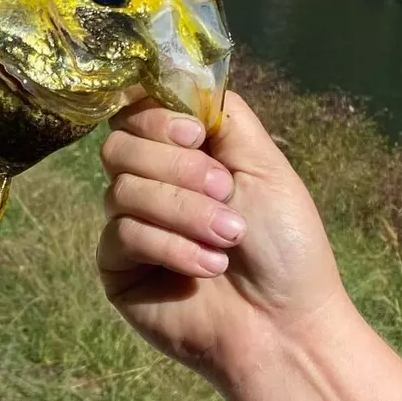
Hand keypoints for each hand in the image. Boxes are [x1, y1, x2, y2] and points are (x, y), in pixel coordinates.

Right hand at [97, 91, 349, 386]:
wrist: (284, 325)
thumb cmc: (285, 246)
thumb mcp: (266, 165)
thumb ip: (223, 115)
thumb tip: (183, 75)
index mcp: (181, 155)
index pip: (137, 112)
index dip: (157, 117)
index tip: (197, 136)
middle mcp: (149, 182)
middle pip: (121, 144)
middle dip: (176, 169)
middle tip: (224, 192)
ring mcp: (128, 222)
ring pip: (122, 188)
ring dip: (184, 212)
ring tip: (227, 240)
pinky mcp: (115, 264)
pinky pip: (123, 234)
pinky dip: (170, 247)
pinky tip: (206, 267)